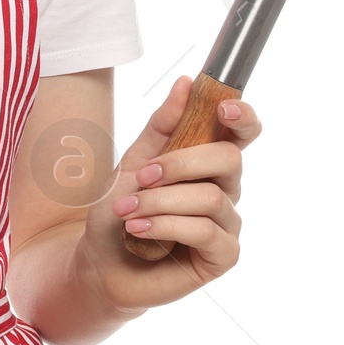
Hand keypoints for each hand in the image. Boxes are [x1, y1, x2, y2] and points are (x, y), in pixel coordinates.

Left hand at [74, 75, 259, 311]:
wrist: (101, 261)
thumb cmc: (120, 210)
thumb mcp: (133, 162)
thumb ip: (162, 126)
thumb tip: (187, 83)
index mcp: (207, 162)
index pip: (242, 133)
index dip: (243, 117)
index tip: (223, 108)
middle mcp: (224, 189)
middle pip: (229, 158)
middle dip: (180, 163)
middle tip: (142, 177)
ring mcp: (227, 223)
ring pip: (209, 197)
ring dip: (160, 202)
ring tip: (128, 212)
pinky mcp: (223, 256)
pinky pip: (206, 232)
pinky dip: (167, 226)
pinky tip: (139, 232)